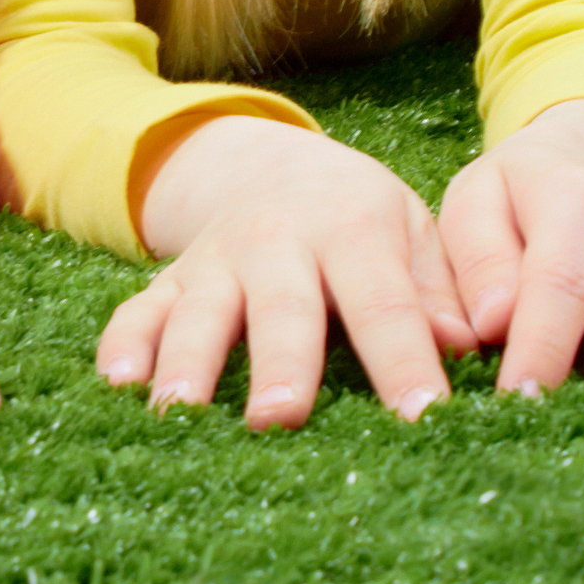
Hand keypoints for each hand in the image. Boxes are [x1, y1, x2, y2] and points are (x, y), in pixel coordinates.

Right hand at [109, 118, 468, 426]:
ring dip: (186, 361)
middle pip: (281, 308)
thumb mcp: (413, 230)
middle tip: (279, 419)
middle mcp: (279, 243)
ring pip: (199, 311)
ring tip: (178, 413)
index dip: (404, 361)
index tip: (423, 417)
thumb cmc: (361, 218)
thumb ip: (440, 287)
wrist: (273, 164)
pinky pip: (137, 310)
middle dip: (280, 363)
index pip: (384, 303)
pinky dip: (122, 345)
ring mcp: (217, 262)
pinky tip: (115, 386)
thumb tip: (468, 342)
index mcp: (352, 230)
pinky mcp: (171, 280)